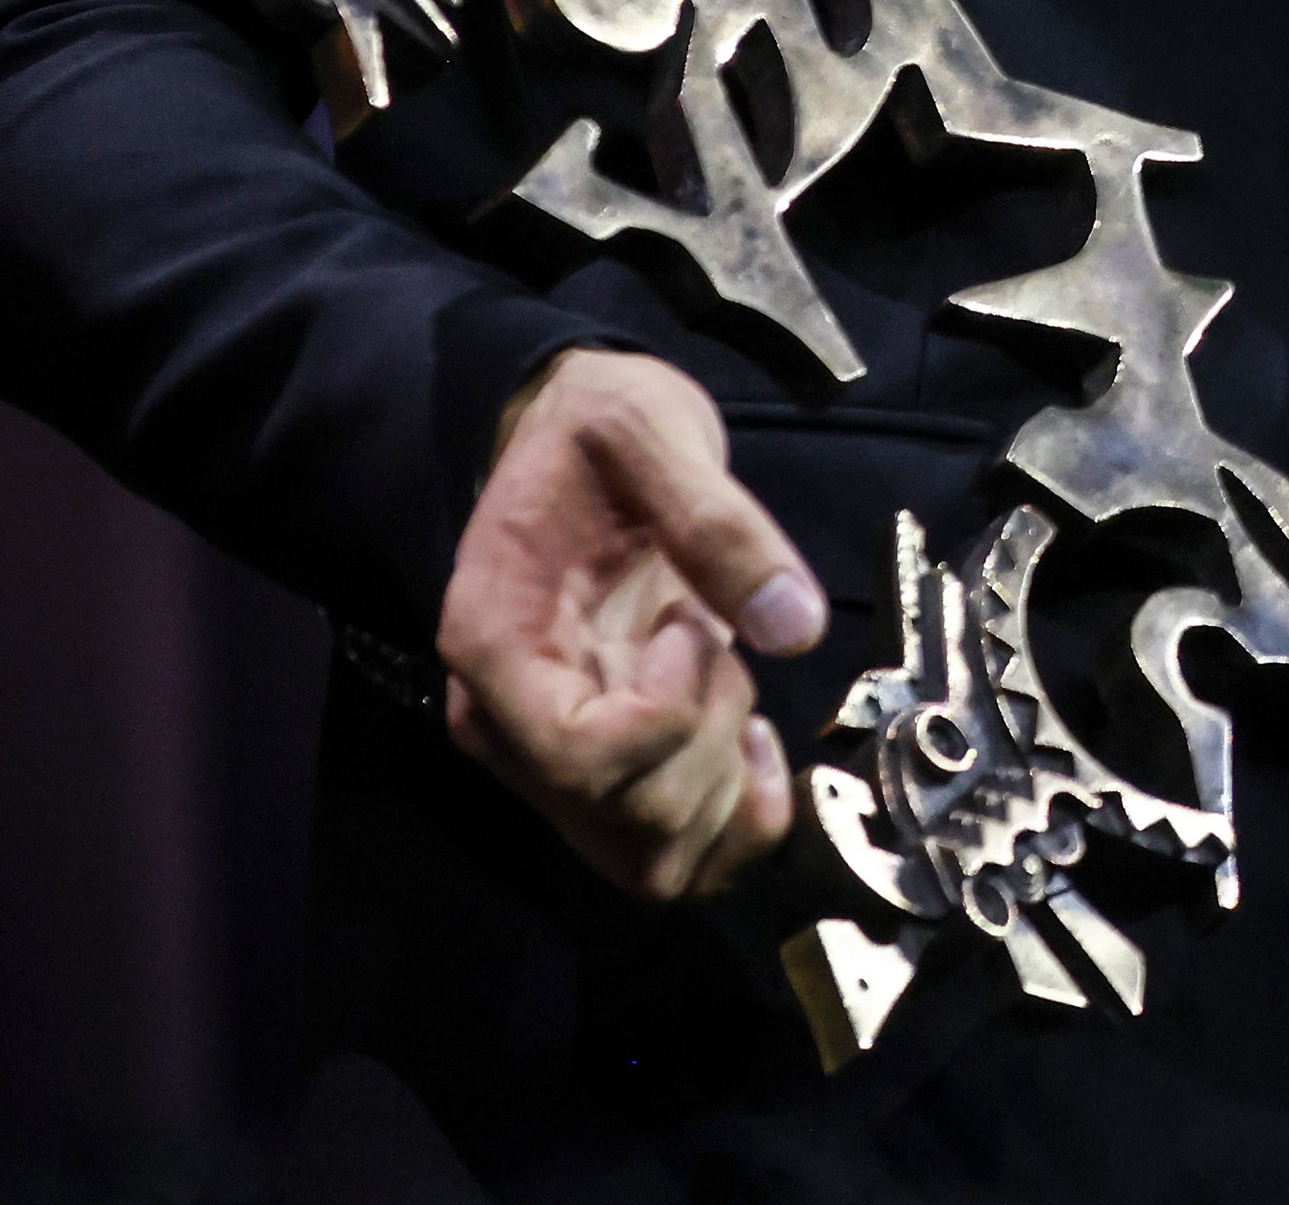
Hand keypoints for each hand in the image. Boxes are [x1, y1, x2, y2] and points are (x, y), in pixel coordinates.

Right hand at [437, 345, 828, 901]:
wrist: (576, 437)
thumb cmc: (598, 426)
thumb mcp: (651, 428)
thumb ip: (718, 520)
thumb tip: (795, 628)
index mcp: (494, 642)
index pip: (574, 755)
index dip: (663, 712)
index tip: (690, 622)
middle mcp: (508, 726)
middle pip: (629, 821)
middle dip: (709, 736)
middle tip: (715, 636)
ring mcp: (554, 763)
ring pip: (655, 862)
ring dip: (725, 786)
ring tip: (729, 681)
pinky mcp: (607, 776)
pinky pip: (674, 860)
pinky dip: (736, 823)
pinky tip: (756, 741)